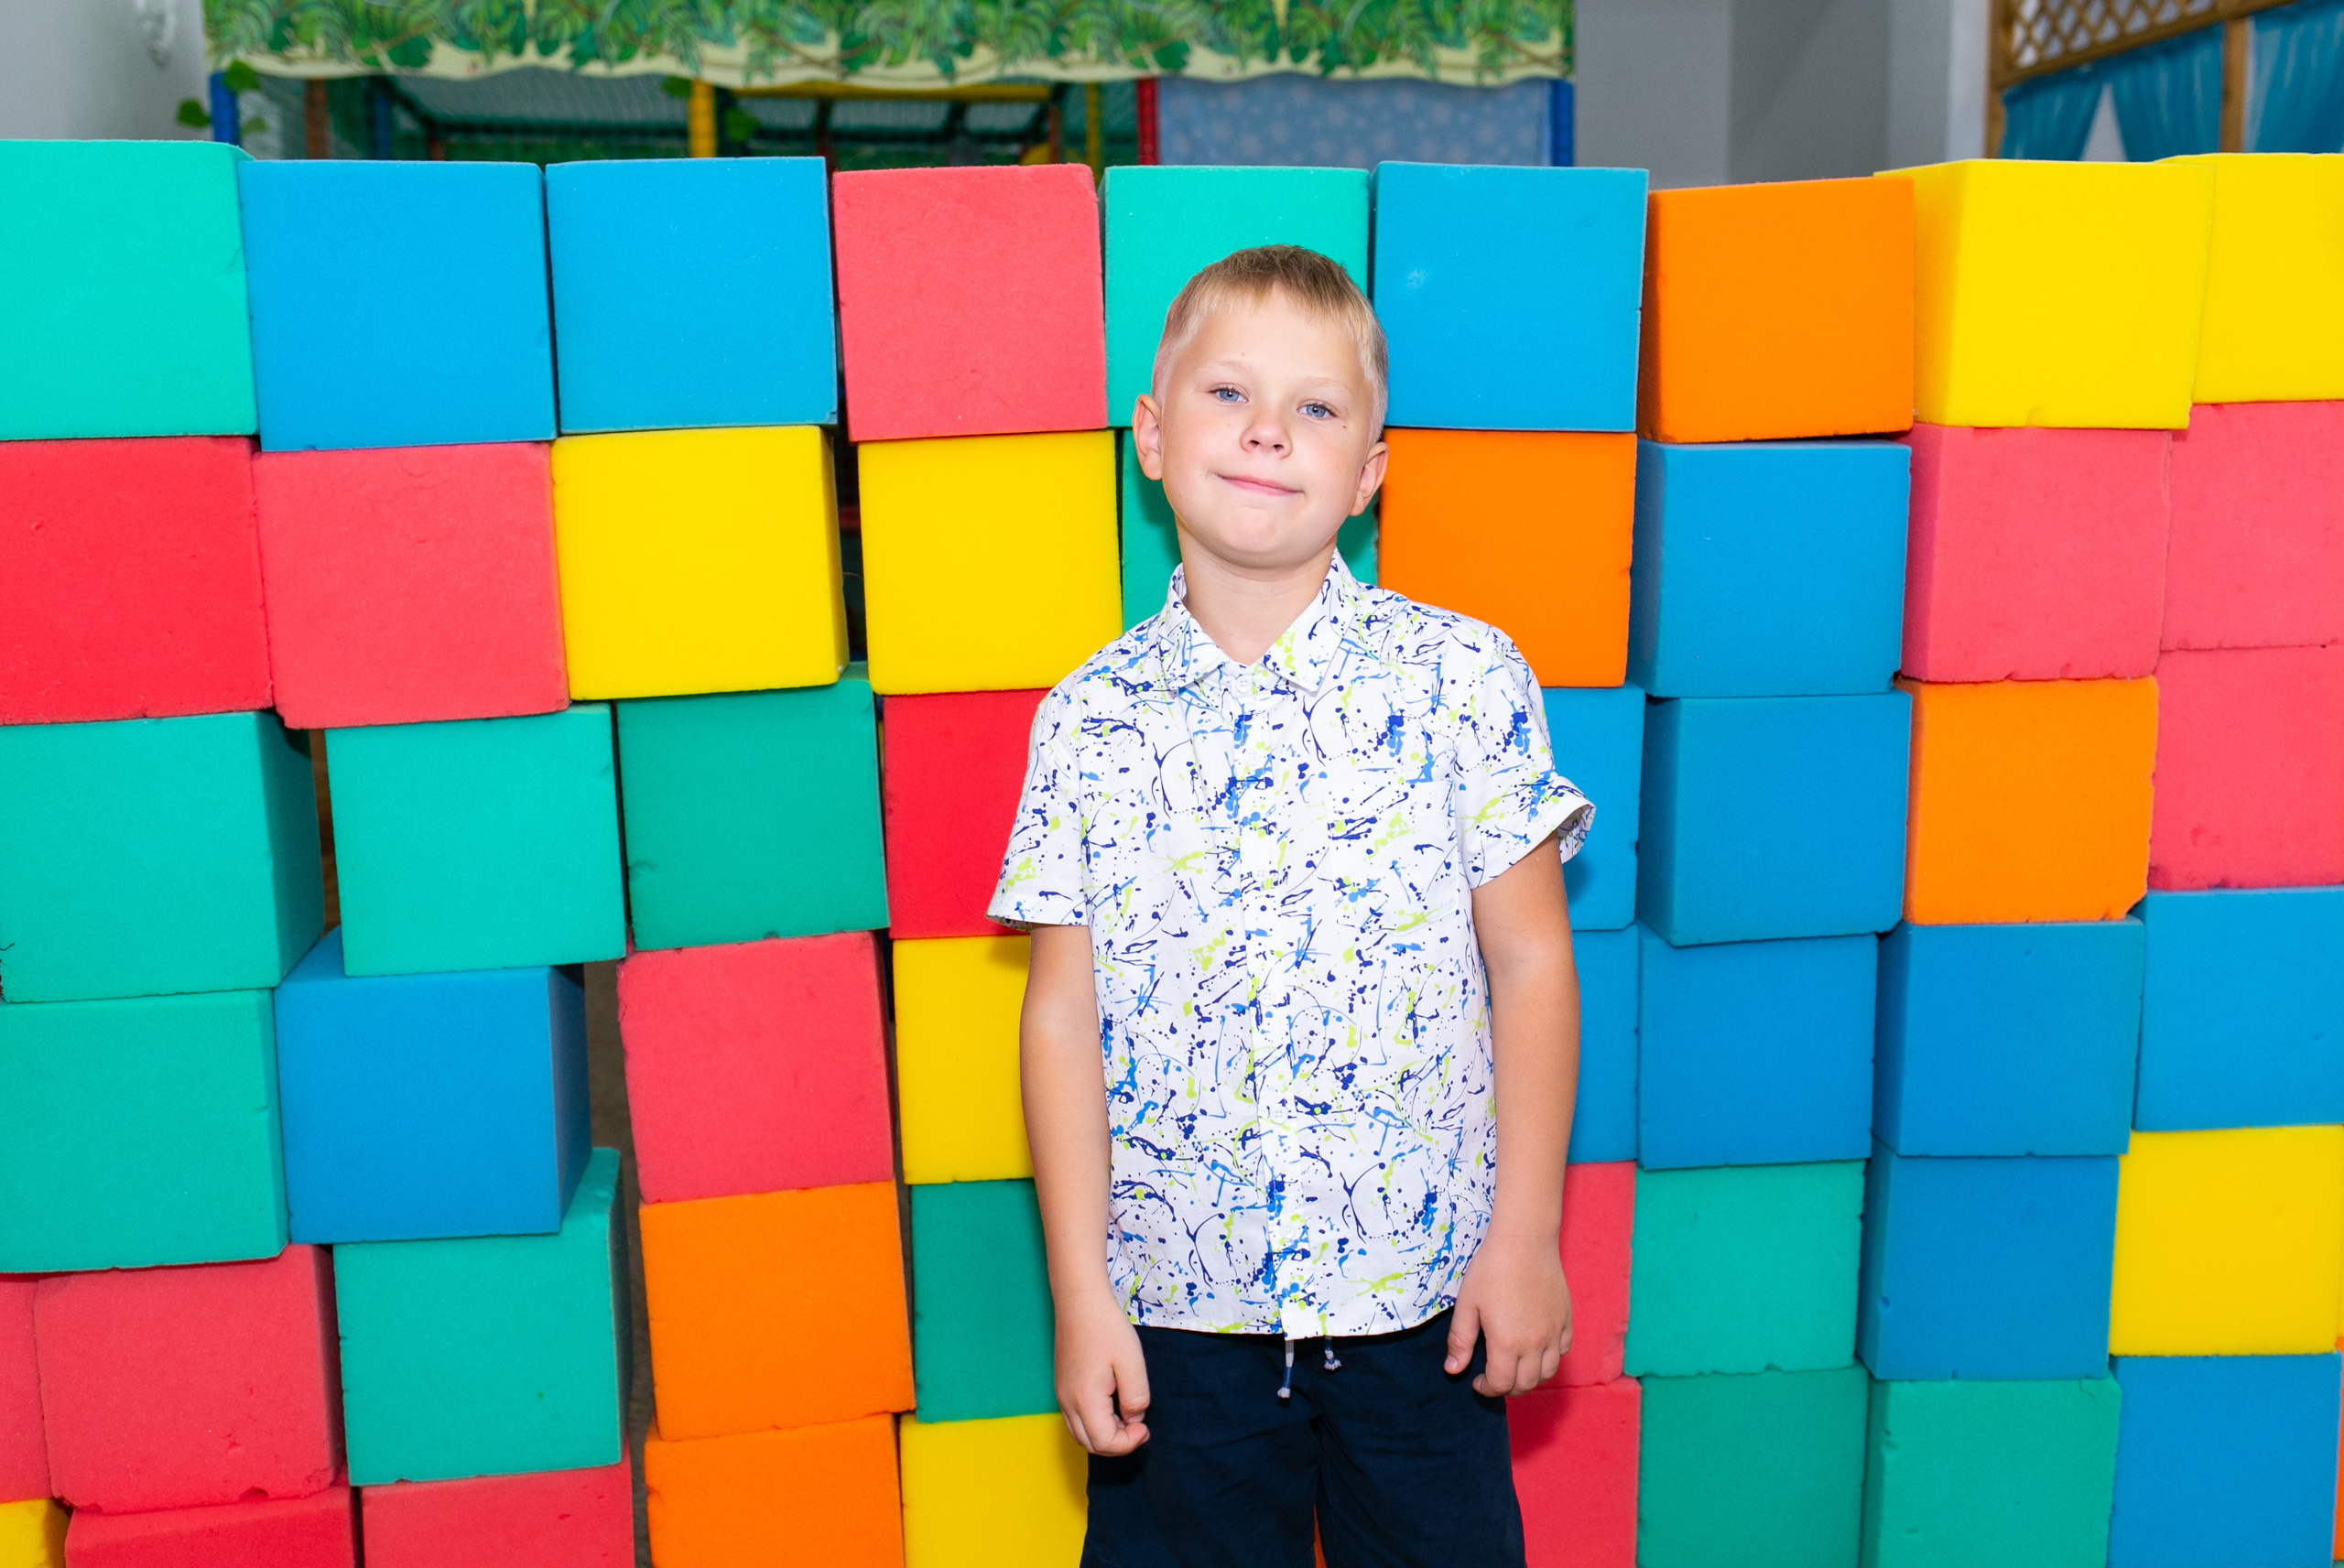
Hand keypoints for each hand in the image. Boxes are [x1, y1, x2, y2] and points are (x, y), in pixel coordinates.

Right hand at [1056, 1291, 1151, 1454]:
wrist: (1079, 1301)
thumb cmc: (1107, 1328)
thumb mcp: (1132, 1362)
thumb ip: (1136, 1397)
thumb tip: (1134, 1419)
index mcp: (1085, 1400)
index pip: (1104, 1443)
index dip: (1129, 1443)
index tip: (1146, 1426)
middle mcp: (1067, 1403)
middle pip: (1090, 1445)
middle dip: (1118, 1444)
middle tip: (1139, 1426)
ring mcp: (1061, 1395)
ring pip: (1081, 1434)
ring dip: (1105, 1435)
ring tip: (1126, 1415)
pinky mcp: (1062, 1386)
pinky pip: (1076, 1419)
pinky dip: (1095, 1423)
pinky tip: (1112, 1405)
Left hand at [1445, 1232, 1570, 1396]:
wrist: (1524, 1240)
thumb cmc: (1491, 1269)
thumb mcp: (1467, 1304)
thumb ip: (1460, 1340)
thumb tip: (1453, 1370)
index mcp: (1507, 1342)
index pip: (1500, 1384)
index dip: (1486, 1389)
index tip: (1477, 1381)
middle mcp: (1535, 1343)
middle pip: (1526, 1384)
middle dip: (1507, 1387)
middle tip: (1494, 1376)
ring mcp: (1554, 1332)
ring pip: (1547, 1373)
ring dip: (1530, 1377)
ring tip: (1515, 1366)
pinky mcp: (1566, 1319)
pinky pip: (1563, 1350)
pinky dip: (1550, 1357)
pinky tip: (1535, 1347)